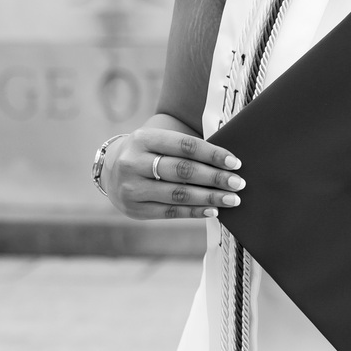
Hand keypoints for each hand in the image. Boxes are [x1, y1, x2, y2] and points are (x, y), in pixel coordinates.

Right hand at [99, 128, 244, 219]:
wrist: (111, 171)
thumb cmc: (149, 152)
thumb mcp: (159, 140)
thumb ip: (187, 148)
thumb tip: (227, 163)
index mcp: (143, 138)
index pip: (184, 146)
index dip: (212, 154)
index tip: (235, 162)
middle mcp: (134, 162)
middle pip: (182, 170)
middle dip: (215, 177)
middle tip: (238, 183)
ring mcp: (132, 188)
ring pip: (178, 193)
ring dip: (209, 197)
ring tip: (232, 199)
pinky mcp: (135, 209)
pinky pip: (171, 212)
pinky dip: (195, 211)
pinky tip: (213, 210)